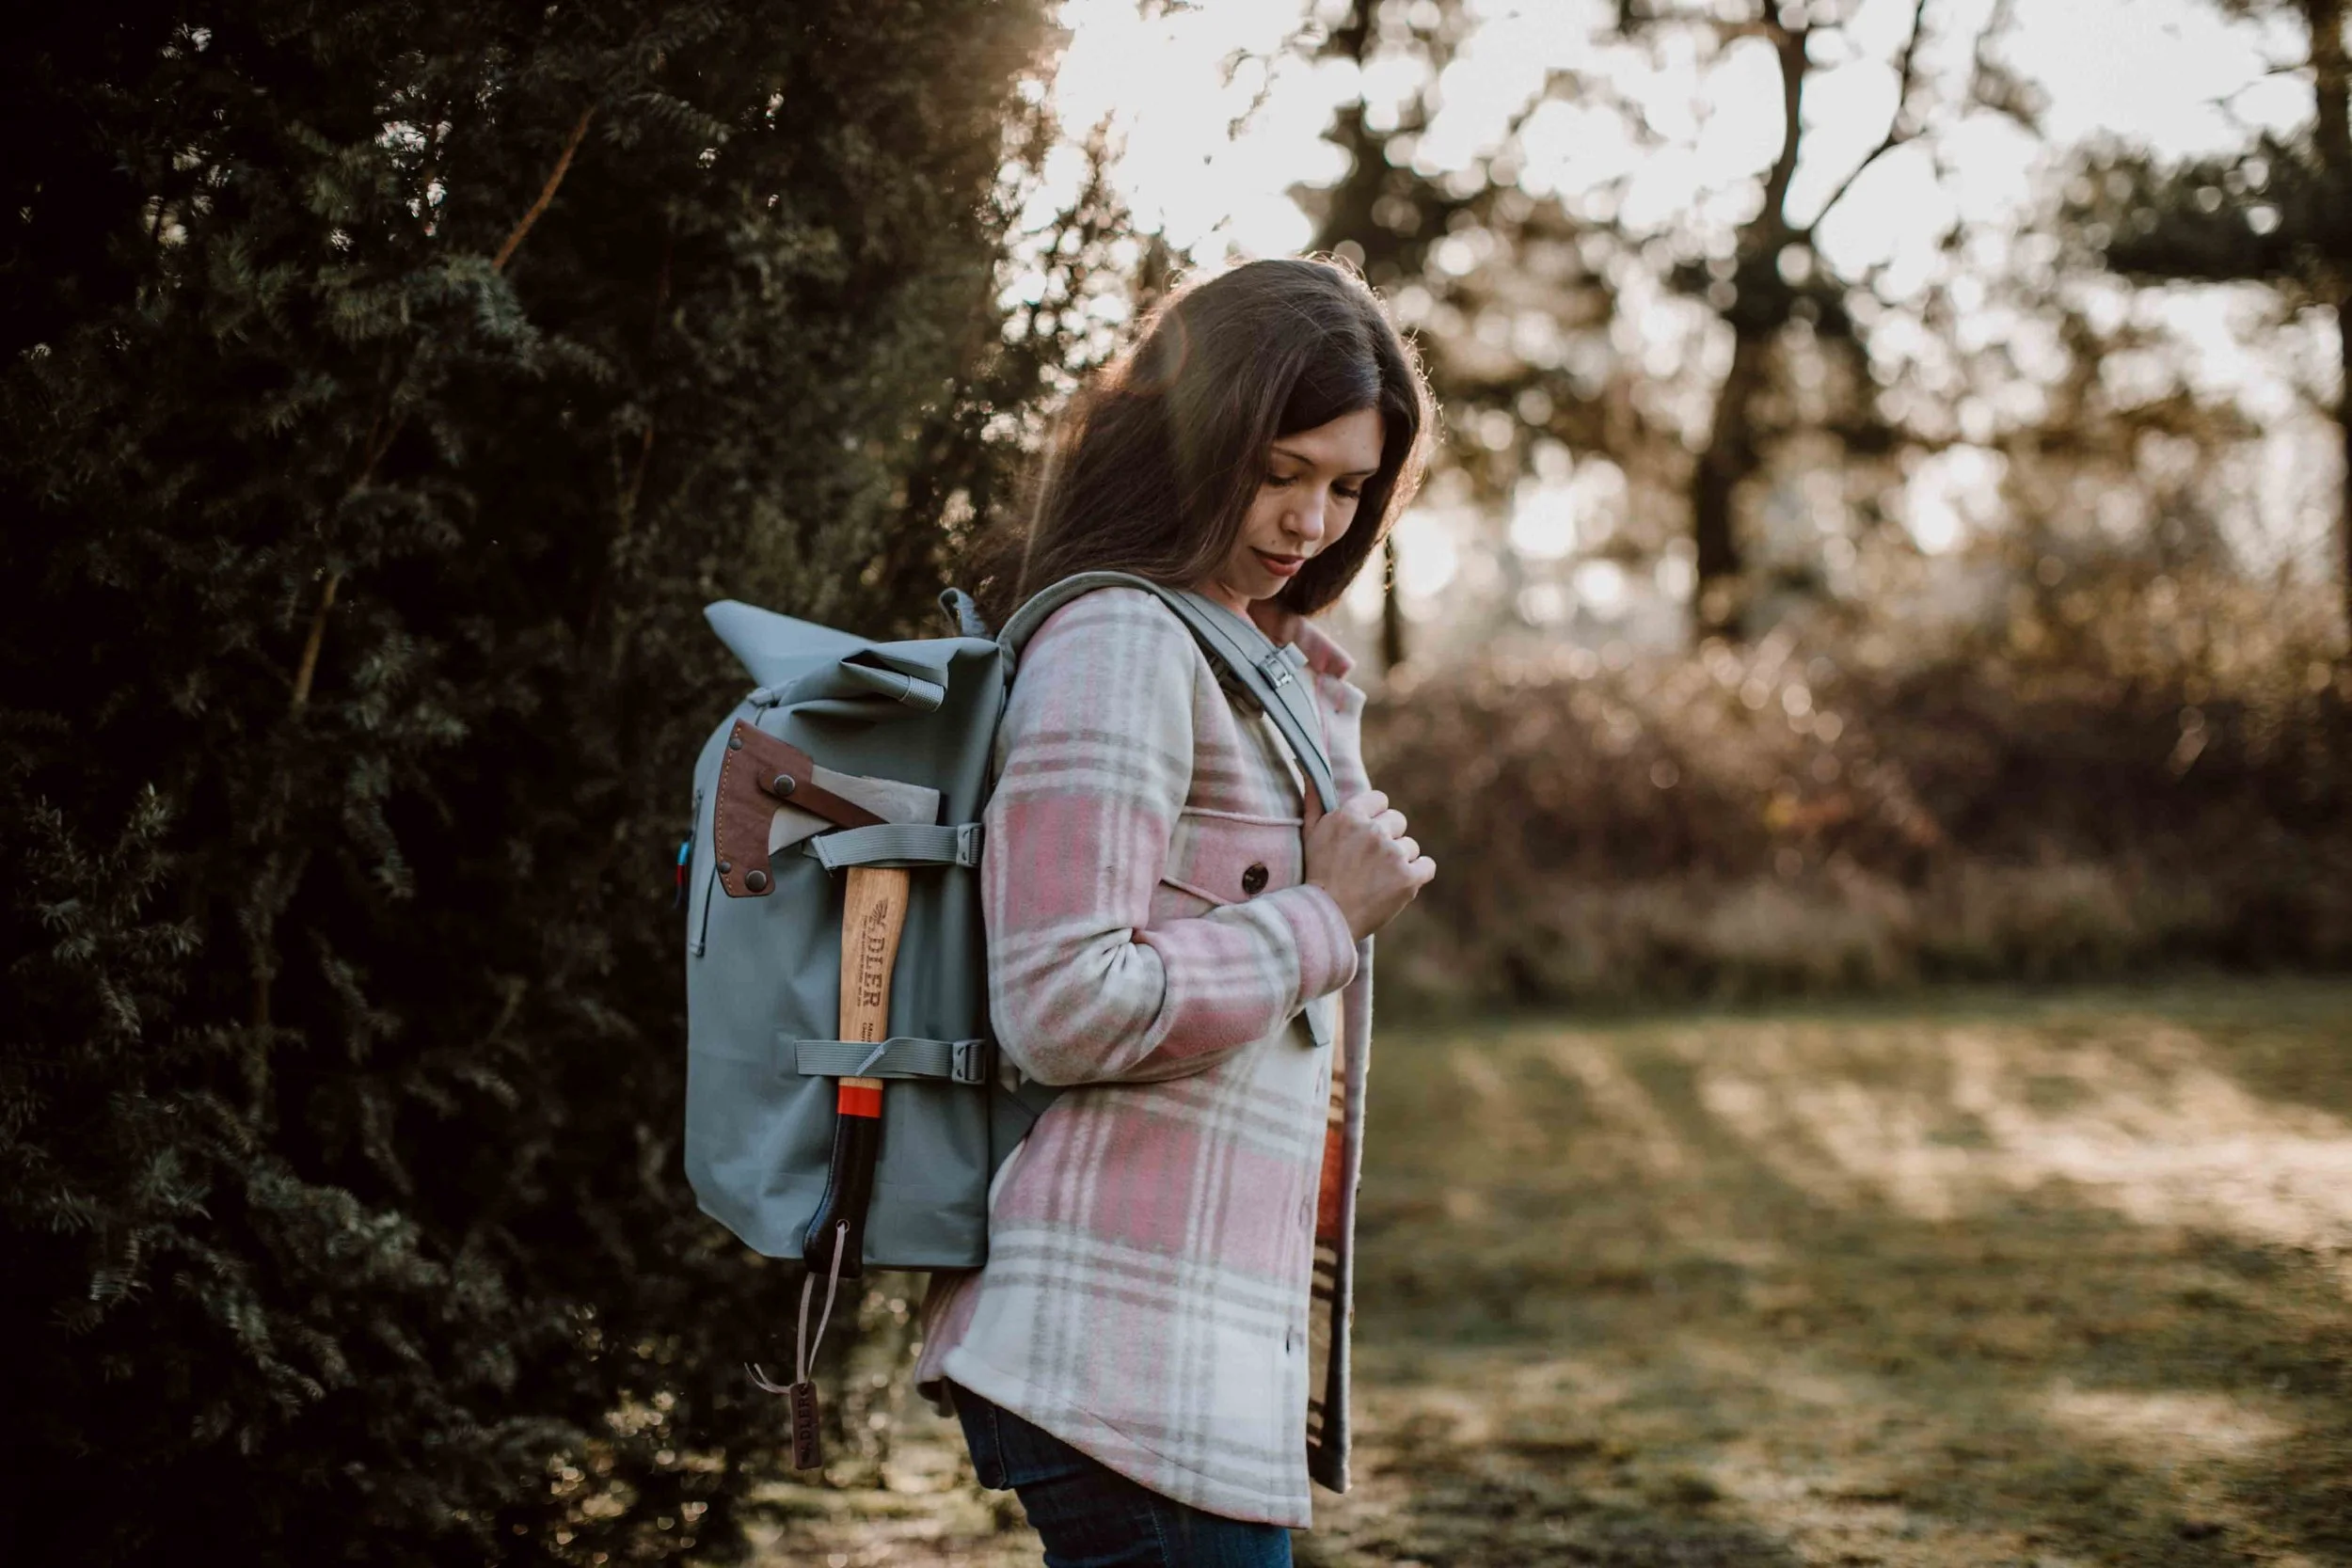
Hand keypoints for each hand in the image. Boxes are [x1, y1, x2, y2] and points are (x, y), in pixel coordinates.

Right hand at [1303, 789, 1434, 942]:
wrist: (1326, 918)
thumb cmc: (1316, 874)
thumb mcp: (1309, 832)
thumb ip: (1314, 798)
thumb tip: (1308, 767)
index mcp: (1350, 815)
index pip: (1380, 800)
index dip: (1374, 817)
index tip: (1365, 836)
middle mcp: (1374, 830)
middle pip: (1398, 821)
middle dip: (1387, 838)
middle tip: (1369, 862)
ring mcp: (1393, 854)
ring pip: (1411, 846)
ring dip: (1399, 860)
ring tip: (1377, 879)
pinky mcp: (1409, 878)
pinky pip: (1427, 866)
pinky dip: (1417, 875)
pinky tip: (1398, 884)